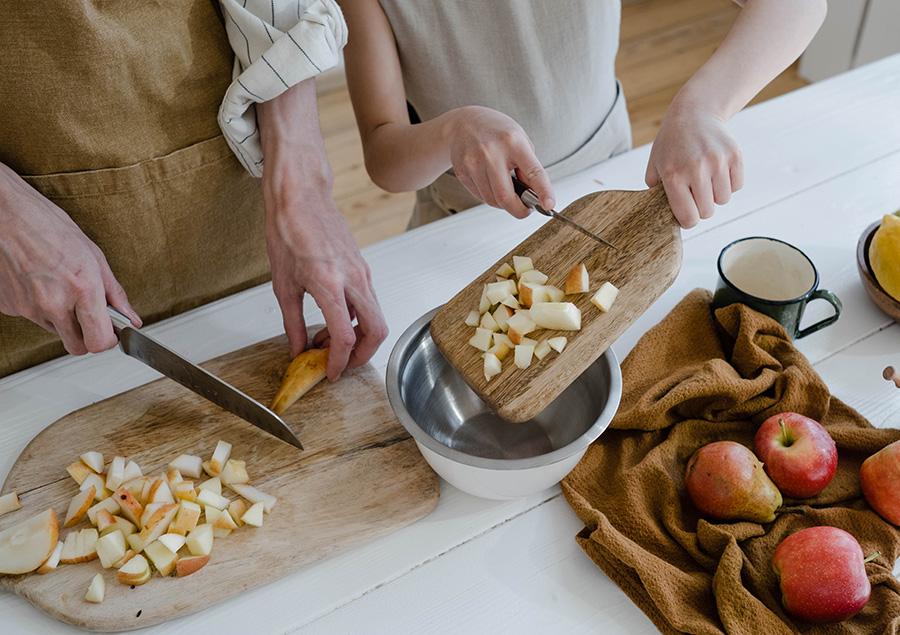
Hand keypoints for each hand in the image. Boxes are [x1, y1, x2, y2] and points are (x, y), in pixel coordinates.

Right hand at [0, 163, 140, 354]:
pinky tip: (39, 283)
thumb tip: (132, 318)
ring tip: (60, 288)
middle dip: (86, 337)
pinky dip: (39, 307)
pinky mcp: (11, 307)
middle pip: (76, 347)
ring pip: (55, 331)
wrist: (8, 216)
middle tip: (88, 316)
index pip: (99, 342)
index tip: (109, 332)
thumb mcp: (94, 257)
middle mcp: (54, 303)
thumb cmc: (50, 228)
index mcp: (82, 289)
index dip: (107, 341)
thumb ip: (115, 294)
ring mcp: (29, 308)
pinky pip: (33, 317)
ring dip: (62, 319)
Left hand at [263, 174, 387, 380]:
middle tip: (342, 365)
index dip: (339, 362)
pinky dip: (356, 319)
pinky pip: (368, 301)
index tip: (331, 373)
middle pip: (376, 331)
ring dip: (357, 337)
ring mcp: (363, 273)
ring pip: (375, 317)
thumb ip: (292, 323)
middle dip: (363, 355)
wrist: (301, 197)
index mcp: (330, 285)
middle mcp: (354, 280)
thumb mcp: (283, 285)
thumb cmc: (289, 231)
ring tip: (327, 342)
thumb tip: (298, 350)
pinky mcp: (363, 268)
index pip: (344, 337)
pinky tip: (332, 320)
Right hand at [446, 106, 554, 217]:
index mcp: (513, 142)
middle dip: (519, 210)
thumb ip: (528, 168)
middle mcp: (491, 152)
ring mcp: (474, 163)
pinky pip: (480, 196)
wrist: (463, 123)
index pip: (533, 172)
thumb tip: (534, 196)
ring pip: (492, 200)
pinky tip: (490, 181)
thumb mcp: (520, 140)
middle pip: (505, 197)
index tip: (549, 205)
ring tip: (505, 186)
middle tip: (525, 209)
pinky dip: (490, 195)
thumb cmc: (496, 132)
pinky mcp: (462, 172)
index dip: (543, 191)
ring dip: (503, 202)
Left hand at [645, 103, 742, 227]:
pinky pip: (737, 185)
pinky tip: (717, 170)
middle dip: (701, 207)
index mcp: (673, 176)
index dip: (688, 220)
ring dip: (715, 194)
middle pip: (708, 212)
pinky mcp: (734, 155)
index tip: (687, 213)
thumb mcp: (654, 166)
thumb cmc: (671, 145)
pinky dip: (729, 183)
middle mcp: (696, 169)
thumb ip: (655, 193)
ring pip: (724, 200)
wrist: (694, 113)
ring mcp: (717, 161)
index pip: (689, 218)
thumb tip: (662, 217)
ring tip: (705, 179)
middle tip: (694, 193)